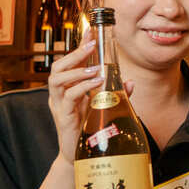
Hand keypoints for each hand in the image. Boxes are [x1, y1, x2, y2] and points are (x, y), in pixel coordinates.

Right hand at [46, 41, 134, 165]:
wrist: (79, 157)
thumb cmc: (90, 130)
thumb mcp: (105, 108)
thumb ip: (117, 95)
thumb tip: (131, 82)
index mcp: (68, 89)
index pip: (70, 63)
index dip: (79, 46)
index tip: (91, 32)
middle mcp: (59, 95)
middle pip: (58, 67)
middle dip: (75, 53)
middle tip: (91, 45)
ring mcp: (59, 106)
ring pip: (57, 80)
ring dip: (77, 71)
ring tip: (95, 69)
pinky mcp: (63, 118)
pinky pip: (68, 98)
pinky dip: (82, 88)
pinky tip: (97, 83)